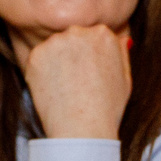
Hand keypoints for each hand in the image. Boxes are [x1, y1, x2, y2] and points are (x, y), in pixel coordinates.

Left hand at [21, 26, 128, 140]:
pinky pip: (37, 61)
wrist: (82, 129)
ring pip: (53, 48)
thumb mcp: (125, 79)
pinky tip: (52, 90)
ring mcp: (55, 42)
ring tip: (65, 89)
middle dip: (71, 56)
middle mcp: (79, 31)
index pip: (93, 36)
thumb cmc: (107, 109)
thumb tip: (120, 39)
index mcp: (103, 34)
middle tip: (75, 83)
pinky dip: (41, 73)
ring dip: (55, 63)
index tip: (88, 74)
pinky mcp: (36, 55)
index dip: (89, 57)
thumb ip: (121, 54)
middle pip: (72, 38)